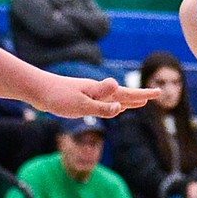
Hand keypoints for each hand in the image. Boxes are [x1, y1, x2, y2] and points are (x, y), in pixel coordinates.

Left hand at [39, 72, 160, 119]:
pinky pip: (105, 103)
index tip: (159, 93)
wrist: (37, 90)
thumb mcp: (81, 104)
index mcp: (100, 92)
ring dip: (128, 101)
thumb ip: (102, 105)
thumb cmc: (58, 97)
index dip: (143, 95)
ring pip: (114, 99)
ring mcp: (90, 94)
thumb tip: (121, 100)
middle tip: (155, 95)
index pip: (126, 93)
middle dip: (139, 96)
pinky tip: (114, 107)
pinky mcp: (82, 99)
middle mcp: (98, 91)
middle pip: (123, 94)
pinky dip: (114, 105)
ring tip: (139, 102)